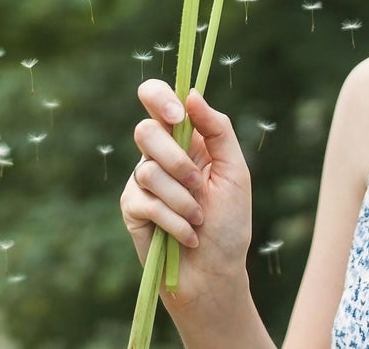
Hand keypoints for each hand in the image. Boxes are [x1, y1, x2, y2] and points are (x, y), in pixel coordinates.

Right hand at [120, 78, 252, 309]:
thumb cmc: (230, 223)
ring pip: (147, 169)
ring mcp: (142, 181)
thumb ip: (218, 130)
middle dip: (176, 159)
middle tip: (198, 182)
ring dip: (182, 199)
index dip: (159, 97)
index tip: (177, 113)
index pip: (157, 99)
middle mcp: (160, 155)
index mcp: (186, 138)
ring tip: (199, 219)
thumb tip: (192, 95)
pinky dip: (174, 220)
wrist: (216, 273)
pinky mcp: (132, 208)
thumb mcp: (235, 171)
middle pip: (145, 131)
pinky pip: (145, 201)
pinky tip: (188, 235)